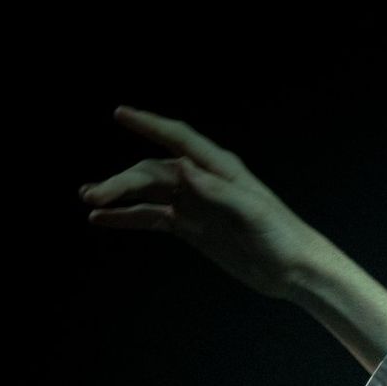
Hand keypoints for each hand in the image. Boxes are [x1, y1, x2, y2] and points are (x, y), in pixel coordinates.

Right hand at [80, 108, 321, 299]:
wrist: (296, 271)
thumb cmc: (282, 237)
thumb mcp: (251, 212)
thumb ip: (216, 190)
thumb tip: (181, 168)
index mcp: (220, 169)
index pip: (178, 139)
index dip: (150, 124)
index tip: (120, 114)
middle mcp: (202, 181)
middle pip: (153, 172)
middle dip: (122, 181)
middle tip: (93, 196)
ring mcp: (195, 204)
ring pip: (148, 194)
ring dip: (119, 196)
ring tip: (89, 203)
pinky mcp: (193, 228)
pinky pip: (154, 218)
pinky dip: (129, 218)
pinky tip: (105, 220)